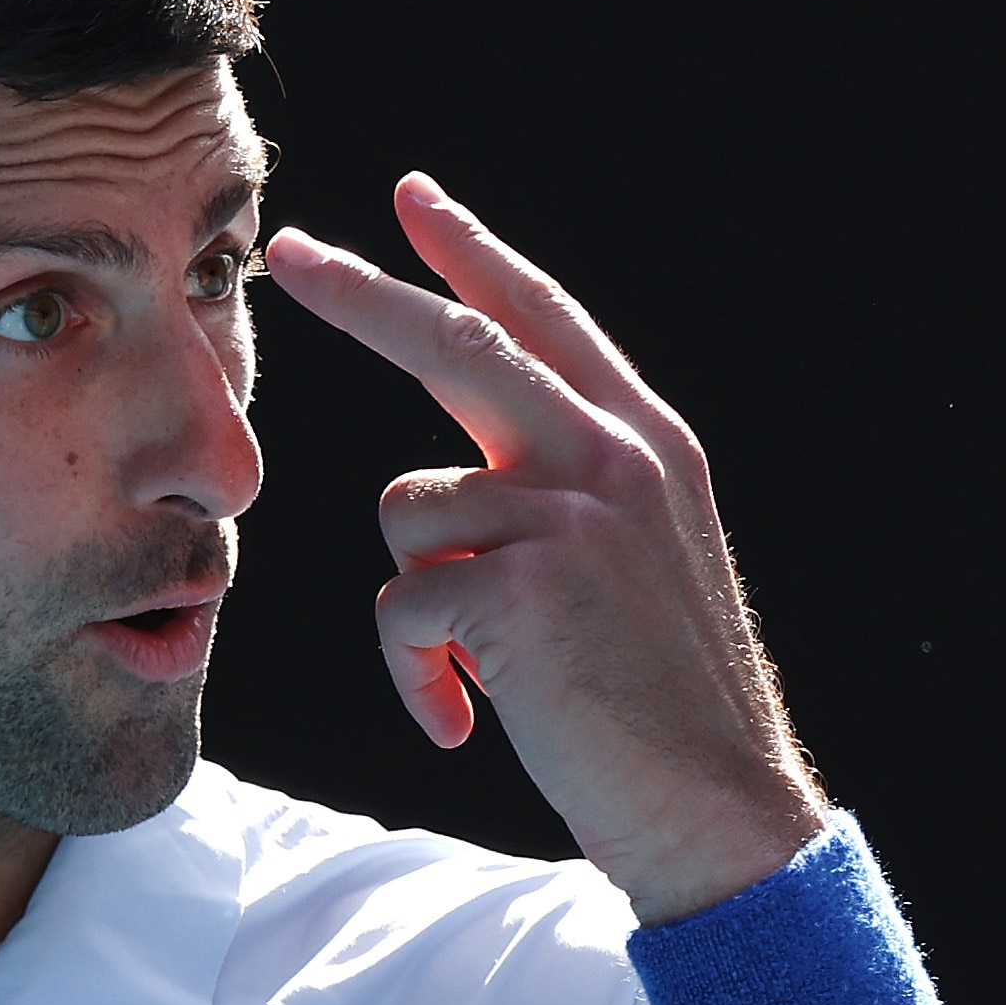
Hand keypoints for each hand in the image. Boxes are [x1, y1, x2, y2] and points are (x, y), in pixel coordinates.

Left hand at [264, 175, 826, 919]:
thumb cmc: (662, 708)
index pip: (542, 321)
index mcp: (646, 443)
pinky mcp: (518, 585)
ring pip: (406, 513)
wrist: (718, 807)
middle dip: (360, 293)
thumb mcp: (638, 563)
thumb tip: (458, 479)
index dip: (474, 255)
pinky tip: (466, 721)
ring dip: (417, 608)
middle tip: (287, 253)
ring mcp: (567, 514)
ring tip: (483, 675)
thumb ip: (569, 496)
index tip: (414, 197)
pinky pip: (399, 608)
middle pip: (455, 343)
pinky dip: (415, 675)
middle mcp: (612, 456)